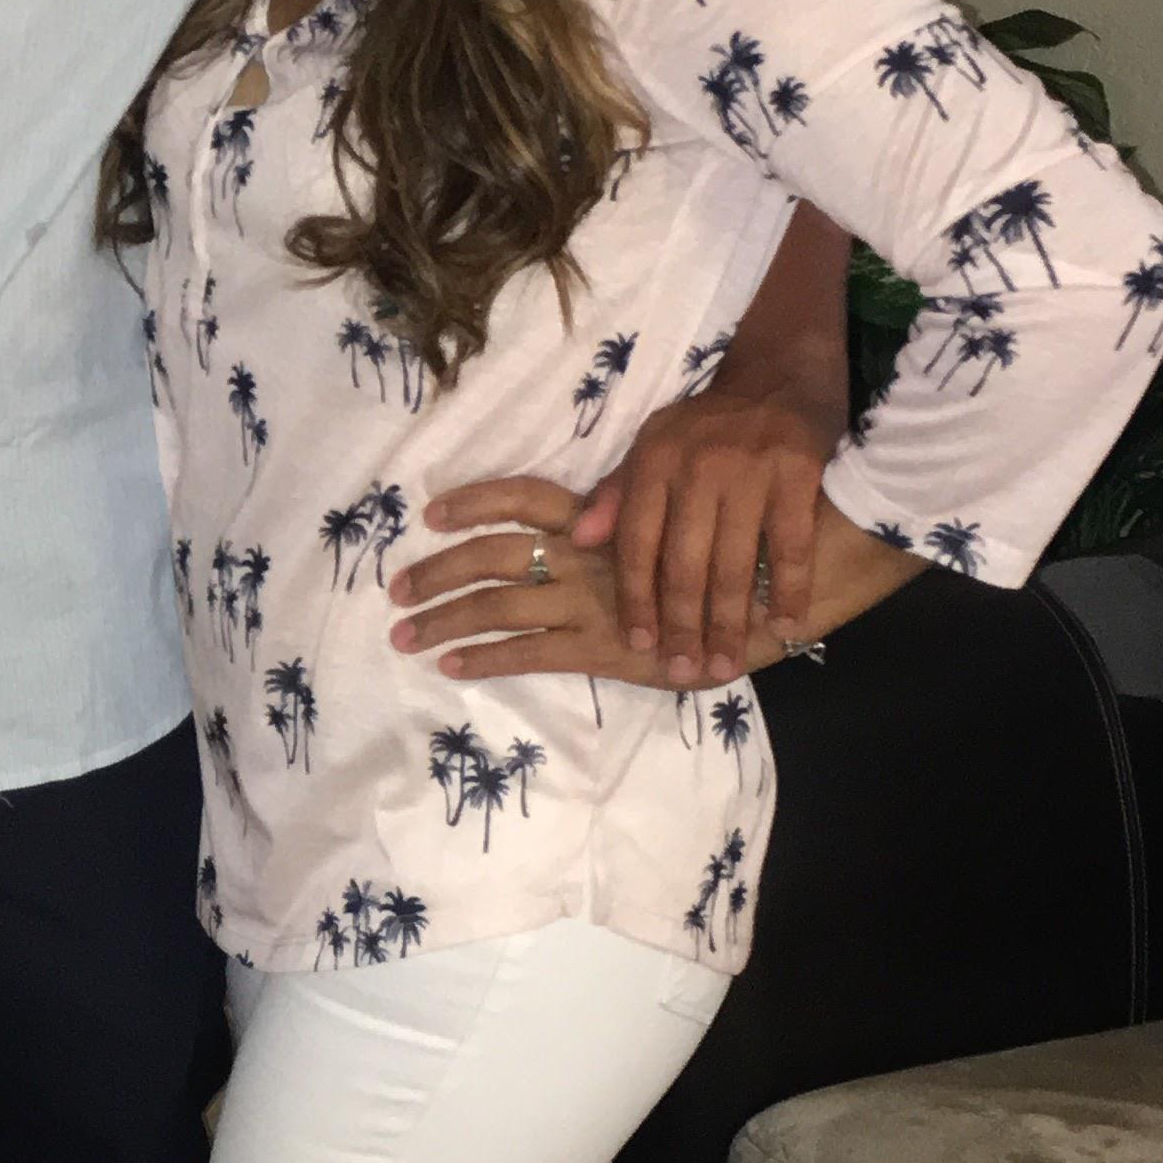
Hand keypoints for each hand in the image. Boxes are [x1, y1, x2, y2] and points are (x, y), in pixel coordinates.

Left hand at [389, 481, 719, 689]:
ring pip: (496, 606)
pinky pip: (527, 653)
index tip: (431, 512)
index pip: (522, 496)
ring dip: (442, 621)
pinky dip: (483, 659)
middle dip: (436, 573)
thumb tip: (569, 525)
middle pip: (490, 555)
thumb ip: (613, 518)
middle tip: (395, 592)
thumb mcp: (661, 522)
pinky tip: (451, 665)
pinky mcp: (599, 648)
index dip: (473, 501)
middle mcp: (583, 554)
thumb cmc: (716, 555)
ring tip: (404, 635)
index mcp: (596, 517)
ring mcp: (588, 601)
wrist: (766, 599)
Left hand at [576, 383, 829, 681]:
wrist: (778, 377)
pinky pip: (790, 545)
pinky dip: (789, 589)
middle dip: (681, 625)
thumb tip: (578, 542)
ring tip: (727, 664)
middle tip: (684, 671)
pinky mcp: (796, 472)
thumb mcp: (652, 447)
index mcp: (653, 464)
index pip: (636, 545)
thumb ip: (617, 495)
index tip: (638, 646)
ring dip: (730, 622)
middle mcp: (694, 468)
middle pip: (682, 564)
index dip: (636, 600)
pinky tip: (786, 626)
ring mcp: (747, 471)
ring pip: (732, 563)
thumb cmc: (707, 425)